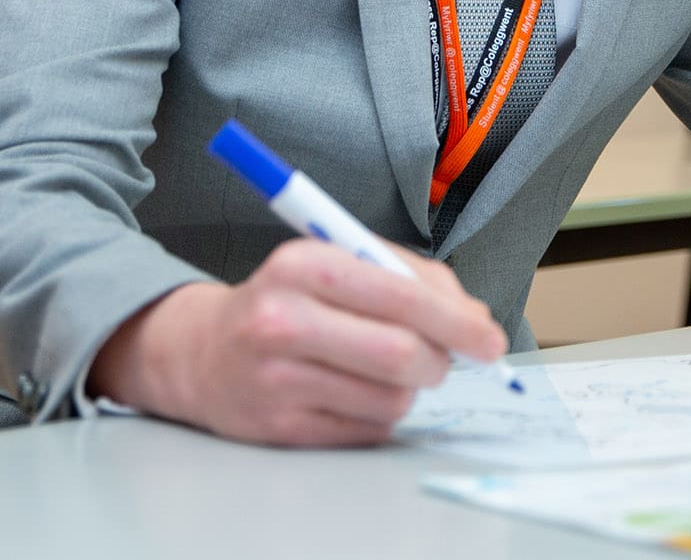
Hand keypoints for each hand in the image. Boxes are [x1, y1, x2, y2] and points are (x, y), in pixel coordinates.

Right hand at [86, 239, 508, 445]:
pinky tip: (350, 391)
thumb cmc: (284, 300)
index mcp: (302, 263)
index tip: (489, 337)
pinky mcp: (283, 428)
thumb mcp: (331, 260)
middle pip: (403, 354)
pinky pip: (369, 430)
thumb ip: (402, 275)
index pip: (400, 294)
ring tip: (376, 368)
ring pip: (393, 398)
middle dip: (440, 360)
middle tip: (441, 358)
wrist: (202, 352)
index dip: (457, 319)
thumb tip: (472, 317)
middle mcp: (284, 319)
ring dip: (406, 388)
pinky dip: (377, 413)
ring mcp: (280, 379)